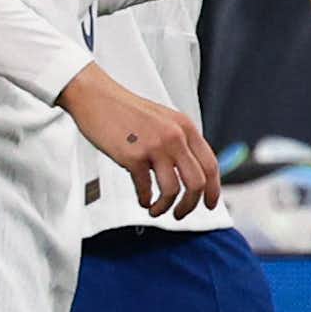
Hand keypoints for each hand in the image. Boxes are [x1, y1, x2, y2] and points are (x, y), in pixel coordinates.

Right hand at [57, 63, 221, 218]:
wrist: (97, 98)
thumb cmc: (128, 111)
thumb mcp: (165, 120)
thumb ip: (180, 141)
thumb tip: (191, 173)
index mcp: (186, 128)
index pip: (211, 165)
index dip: (213, 190)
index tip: (210, 204)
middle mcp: (175, 137)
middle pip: (197, 182)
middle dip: (191, 205)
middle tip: (181, 214)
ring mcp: (155, 146)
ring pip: (173, 190)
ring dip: (166, 207)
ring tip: (157, 210)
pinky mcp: (133, 156)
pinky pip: (145, 188)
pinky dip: (146, 200)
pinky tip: (143, 200)